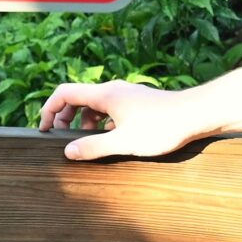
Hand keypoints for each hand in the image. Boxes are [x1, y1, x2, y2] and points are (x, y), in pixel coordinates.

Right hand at [36, 79, 208, 159]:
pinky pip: (110, 110)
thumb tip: (68, 151)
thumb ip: (93, 147)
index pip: (64, 93)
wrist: (197, 114)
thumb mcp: (124, 142)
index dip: (49, 109)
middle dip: (65, 117)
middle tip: (62, 138)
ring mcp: (126, 96)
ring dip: (84, 121)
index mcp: (105, 95)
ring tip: (86, 143)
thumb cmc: (163, 126)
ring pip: (95, 105)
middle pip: (78, 98)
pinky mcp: (137, 104)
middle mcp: (113, 90)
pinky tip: (112, 139)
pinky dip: (102, 122)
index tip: (44, 129)